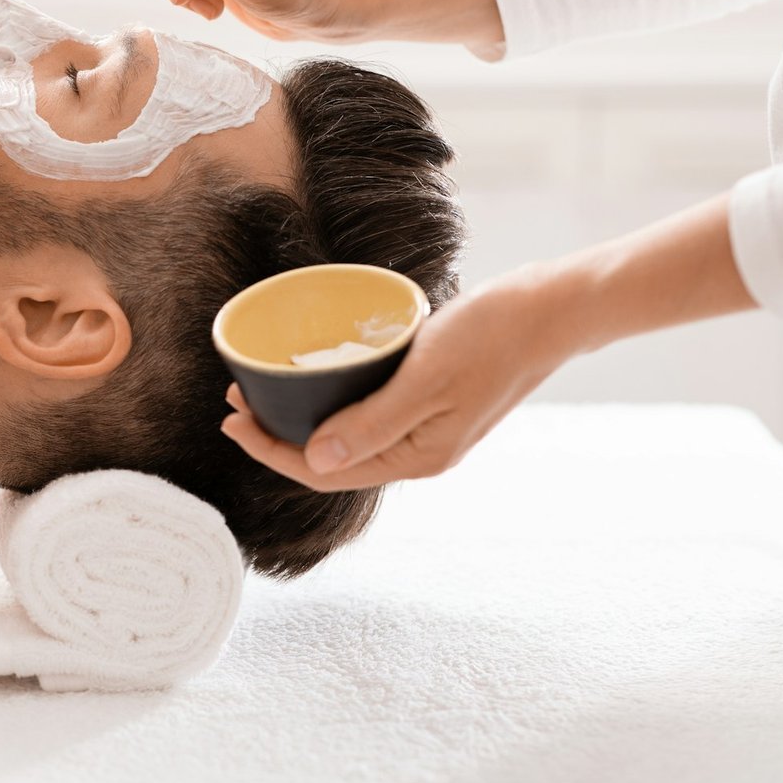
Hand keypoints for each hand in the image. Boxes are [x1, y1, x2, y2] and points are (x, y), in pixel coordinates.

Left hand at [219, 268, 579, 490]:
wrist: (551, 310)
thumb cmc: (493, 337)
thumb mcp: (426, 378)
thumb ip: (372, 422)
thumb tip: (315, 460)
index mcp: (416, 458)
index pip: (324, 472)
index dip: (271, 452)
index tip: (231, 421)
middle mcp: (418, 451)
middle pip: (331, 457)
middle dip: (278, 434)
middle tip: (235, 401)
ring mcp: (426, 426)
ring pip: (348, 432)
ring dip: (303, 415)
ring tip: (263, 389)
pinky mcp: (431, 397)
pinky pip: (369, 407)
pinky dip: (335, 396)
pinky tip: (317, 372)